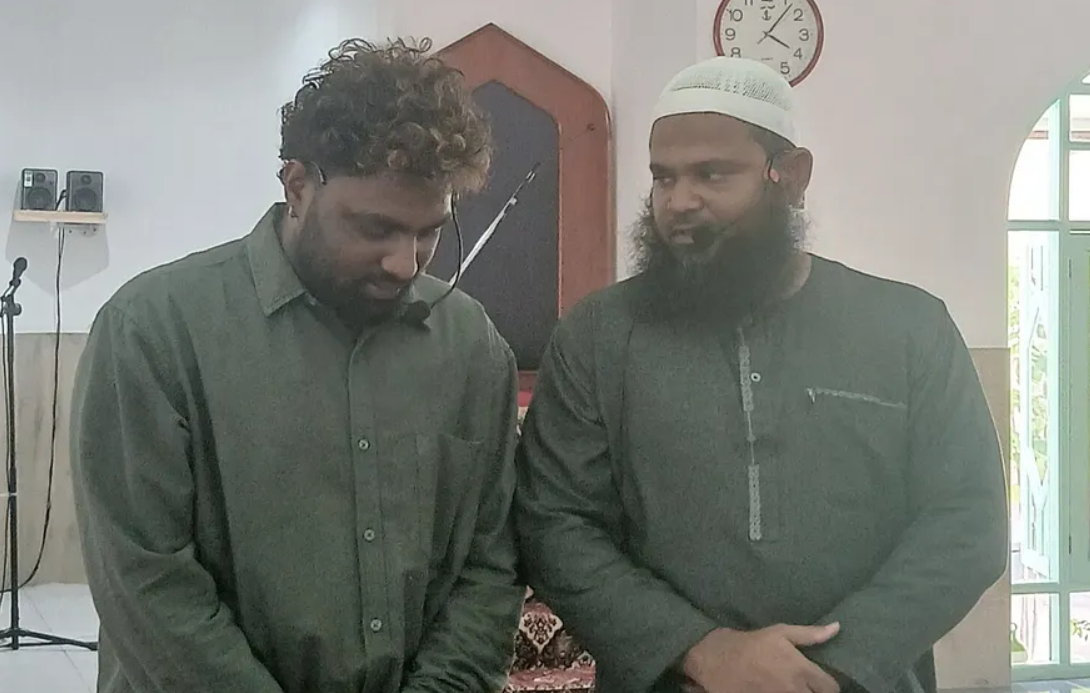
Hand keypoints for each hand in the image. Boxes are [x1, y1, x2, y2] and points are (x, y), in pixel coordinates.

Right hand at [680, 623, 841, 692]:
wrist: (718, 660)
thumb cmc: (752, 644)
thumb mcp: (780, 633)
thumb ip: (810, 634)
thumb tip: (837, 628)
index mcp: (802, 670)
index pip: (831, 688)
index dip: (827, 685)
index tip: (818, 681)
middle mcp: (795, 689)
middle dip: (813, 691)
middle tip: (804, 684)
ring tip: (790, 687)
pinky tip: (776, 690)